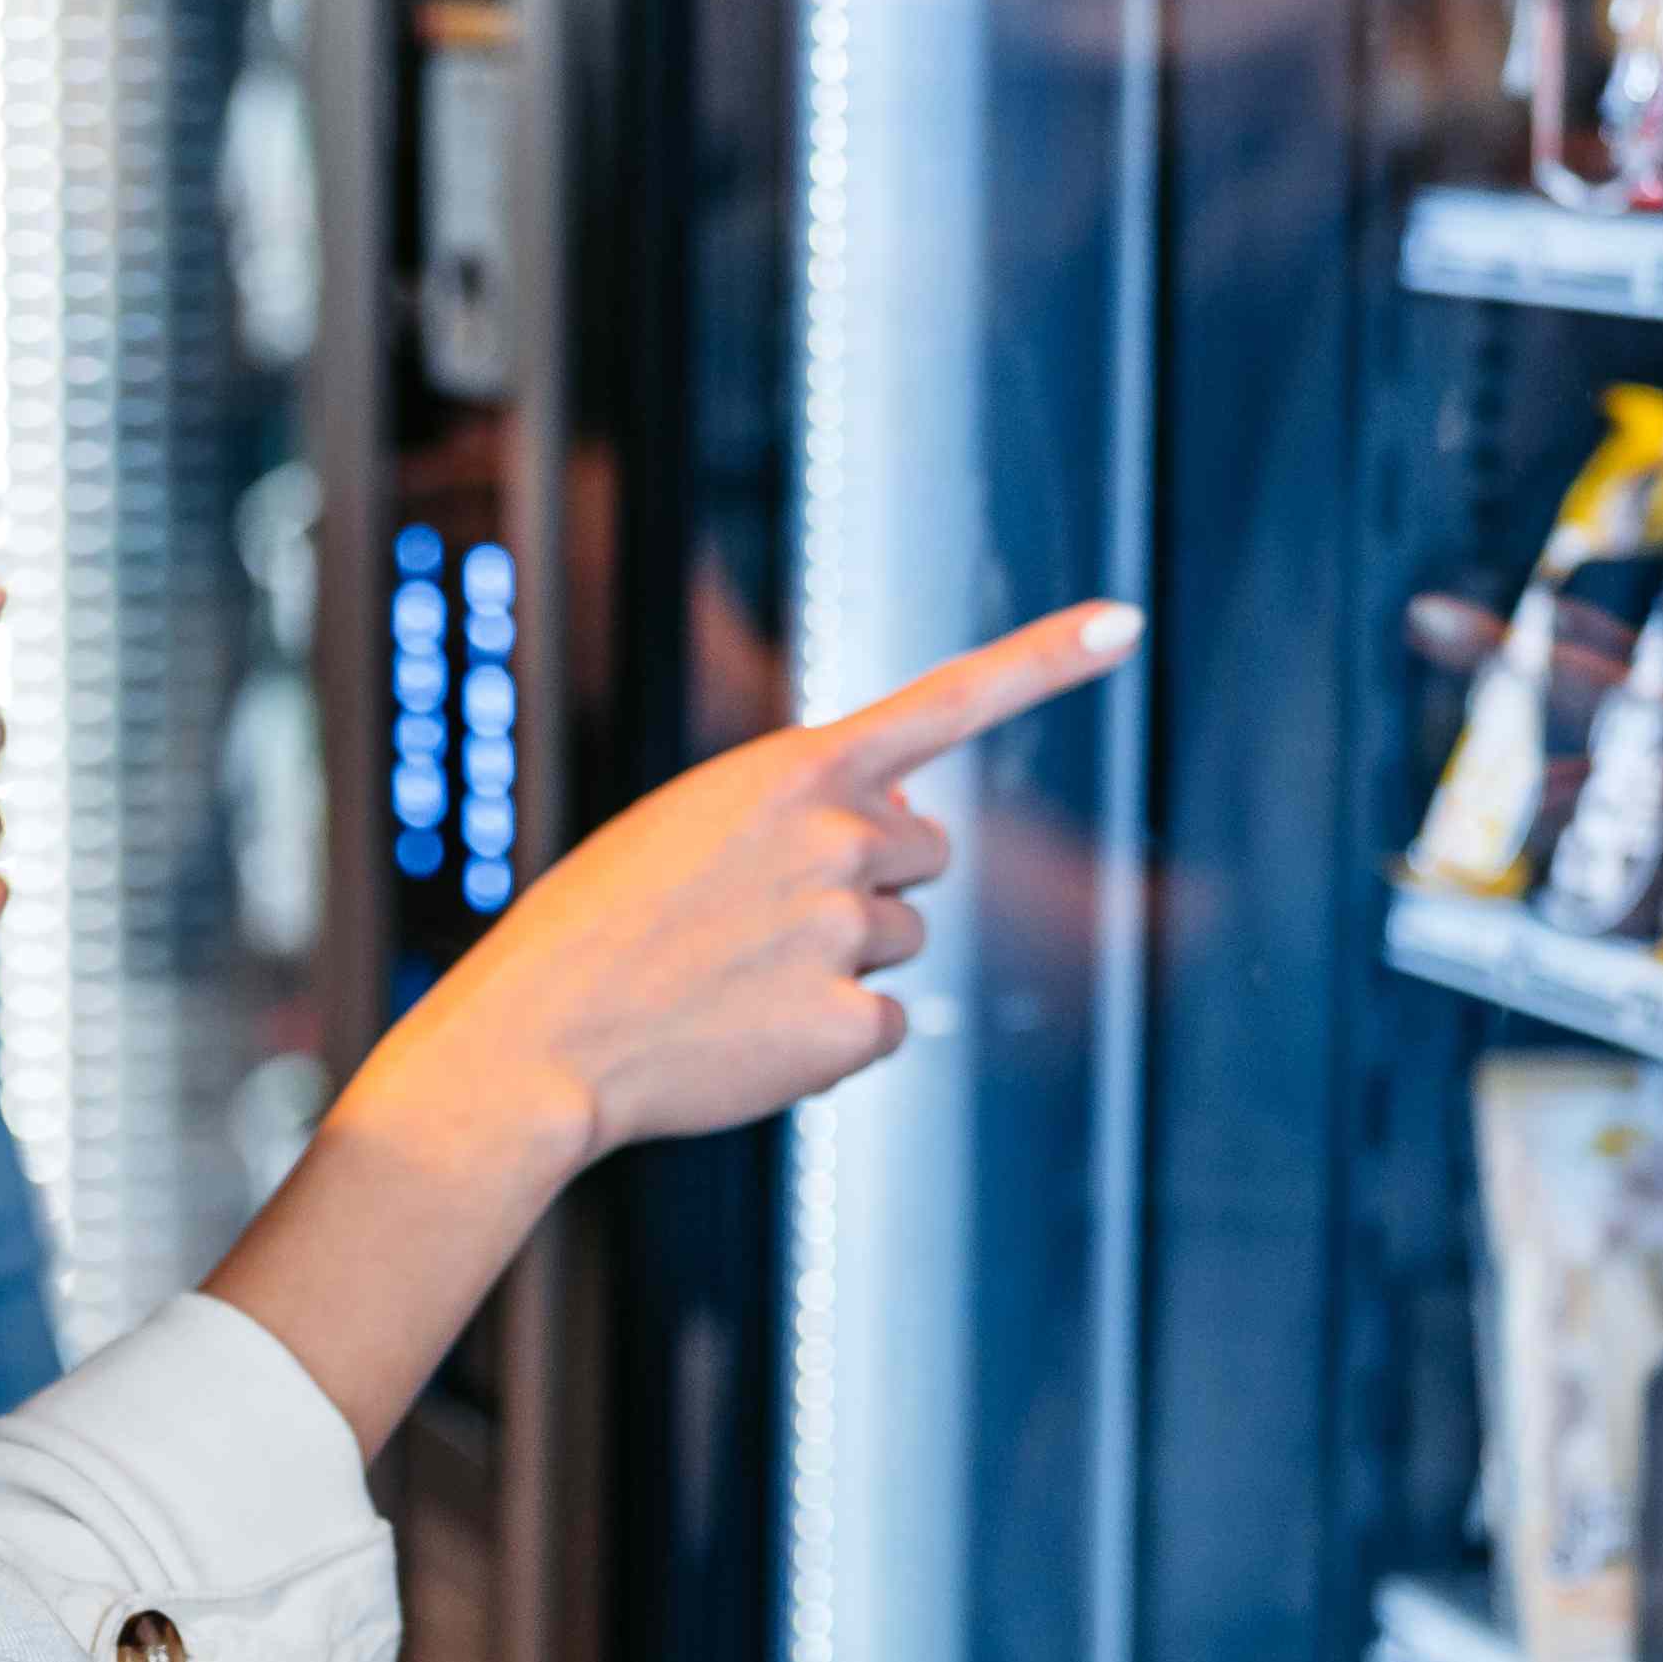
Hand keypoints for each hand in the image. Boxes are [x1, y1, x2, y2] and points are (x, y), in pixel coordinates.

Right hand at [205, 599, 1140, 1446]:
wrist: (537, 1039)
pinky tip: (750, 1038)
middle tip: (762, 919)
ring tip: (734, 981)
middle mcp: (837, 838)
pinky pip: (886, 1027)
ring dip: (841, 964)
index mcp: (791, 770)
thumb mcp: (690, 824)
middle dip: (868, 882)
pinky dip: (830, 1040)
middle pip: (923, 855)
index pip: (946, 698)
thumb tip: (916, 828)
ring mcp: (848, 932)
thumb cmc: (600, 925)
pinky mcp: (850, 1025)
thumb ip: (802, 807)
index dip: (1045, 659)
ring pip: (902, 943)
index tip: (1125, 622)